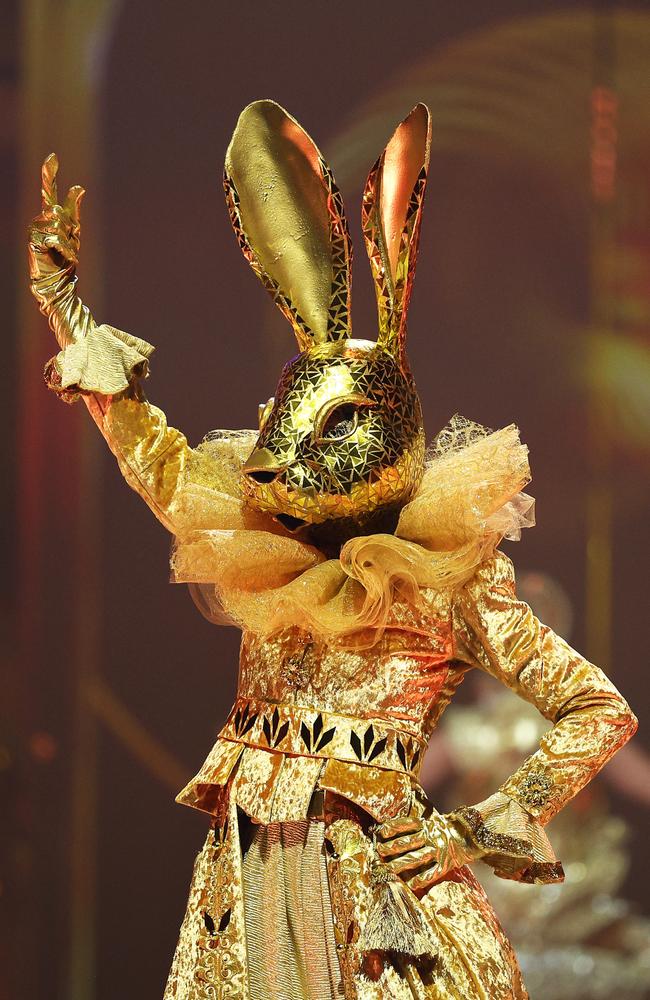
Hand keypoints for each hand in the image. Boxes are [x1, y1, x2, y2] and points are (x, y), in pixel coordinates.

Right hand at [29, 153, 84, 267]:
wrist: (58, 282)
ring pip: (58, 225)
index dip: (49, 173)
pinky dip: (66, 251)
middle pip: (59, 212)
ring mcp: (35, 230)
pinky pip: (56, 239)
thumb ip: (73, 210)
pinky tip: (68, 260)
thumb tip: (79, 187)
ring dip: (67, 243)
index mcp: (50, 216)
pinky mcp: (34, 242)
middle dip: (68, 229)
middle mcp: (39, 220)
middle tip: (67, 246)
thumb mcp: (73, 232)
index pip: (49, 191)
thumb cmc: (64, 258)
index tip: (53, 157)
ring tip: (65, 254)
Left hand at [375, 812, 483, 892]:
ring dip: (399, 865)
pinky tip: (408, 884)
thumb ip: (418, 826)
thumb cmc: (447, 829)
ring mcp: (438, 851)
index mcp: (427, 825)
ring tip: (387, 869)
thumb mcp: (433, 822)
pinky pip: (430, 874)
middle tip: (379, 852)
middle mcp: (431, 836)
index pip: (407, 824)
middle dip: (391, 847)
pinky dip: (418, 880)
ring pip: (415, 859)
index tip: (381, 832)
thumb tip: (395, 829)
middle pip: (408, 842)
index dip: (393, 828)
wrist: (471, 836)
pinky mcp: (445, 864)